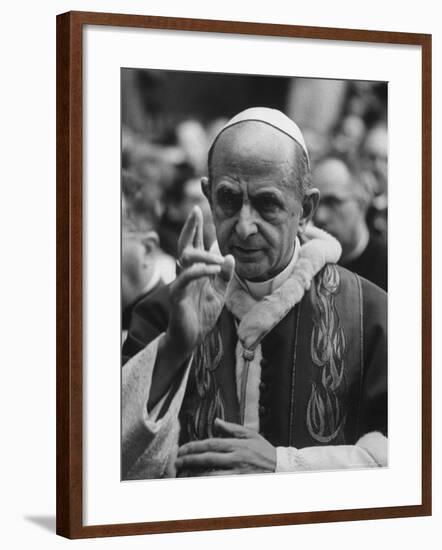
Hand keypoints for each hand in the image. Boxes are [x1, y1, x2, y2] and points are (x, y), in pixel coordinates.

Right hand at [166, 206, 234, 359]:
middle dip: (191, 227)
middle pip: (185, 244)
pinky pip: (186, 277)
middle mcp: (186, 272)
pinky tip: (213, 269)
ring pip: (185, 257)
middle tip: (195, 210)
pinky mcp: (177, 294)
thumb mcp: (219, 292)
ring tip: (219, 258)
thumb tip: (230, 256)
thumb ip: (225, 274)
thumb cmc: (202, 313)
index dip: (197, 227)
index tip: (200, 209)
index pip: (195, 244)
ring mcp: (180, 282)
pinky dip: (200, 271)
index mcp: (196, 269)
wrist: (191, 338)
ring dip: (203, 253)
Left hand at [175, 418, 276, 475]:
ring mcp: (238, 471)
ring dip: (196, 474)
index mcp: (237, 444)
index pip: (211, 444)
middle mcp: (236, 458)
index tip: (182, 449)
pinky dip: (209, 483)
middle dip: (190, 459)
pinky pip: (221, 483)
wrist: (281, 467)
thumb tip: (216, 421)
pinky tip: (199, 483)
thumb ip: (232, 428)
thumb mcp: (250, 434)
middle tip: (176, 462)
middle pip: (208, 458)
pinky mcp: (240, 482)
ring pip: (212, 474)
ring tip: (183, 474)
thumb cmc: (264, 450)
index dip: (194, 446)